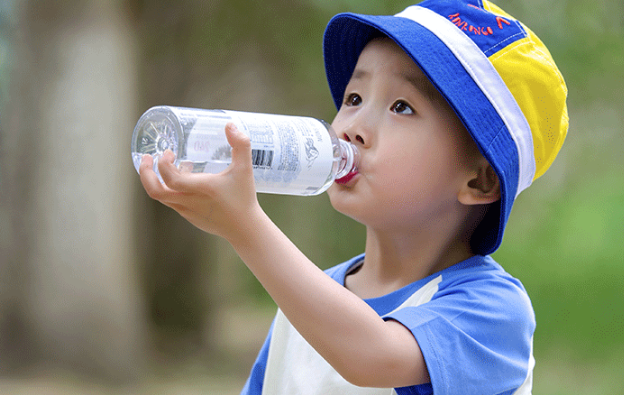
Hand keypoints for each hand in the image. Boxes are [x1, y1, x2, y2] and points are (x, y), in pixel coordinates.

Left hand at [139, 123, 262, 240]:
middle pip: (155, 191)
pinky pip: (171, 202)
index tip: (168, 153)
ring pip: (161, 197)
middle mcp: (189, 202)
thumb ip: (241, 145)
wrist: (245, 229)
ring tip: (166, 165)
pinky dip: (169, 189)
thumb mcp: (245, 169)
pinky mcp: (189, 217)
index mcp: (201, 189)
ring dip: (157, 180)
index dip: (163, 164)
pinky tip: (183, 179)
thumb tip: (230, 125)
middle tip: (147, 158)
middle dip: (146, 173)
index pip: (170, 178)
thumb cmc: (244, 199)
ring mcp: (187, 211)